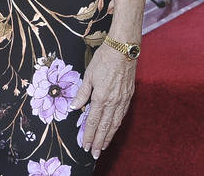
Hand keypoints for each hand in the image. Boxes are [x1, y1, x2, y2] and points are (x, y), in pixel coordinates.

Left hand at [70, 43, 135, 158]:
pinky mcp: (128, 96)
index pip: (93, 121)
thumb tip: (74, 108)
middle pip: (105, 127)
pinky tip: (114, 129)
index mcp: (101, 97)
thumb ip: (82, 93)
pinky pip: (122, 115)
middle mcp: (113, 102)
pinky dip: (117, 125)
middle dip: (99, 142)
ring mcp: (123, 100)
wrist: (123, 50)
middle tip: (94, 154)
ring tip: (103, 146)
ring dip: (109, 136)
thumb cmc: (104, 59)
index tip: (85, 146)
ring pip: (115, 123)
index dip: (89, 135)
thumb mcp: (88, 75)